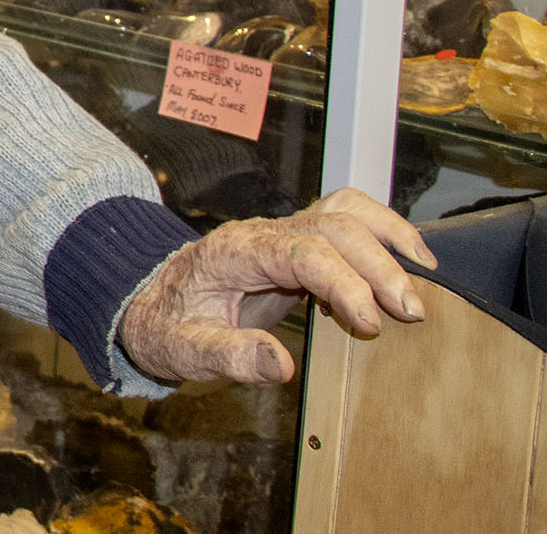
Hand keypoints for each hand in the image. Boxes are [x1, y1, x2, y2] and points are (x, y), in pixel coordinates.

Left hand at [119, 187, 435, 384]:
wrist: (150, 303)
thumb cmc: (165, 326)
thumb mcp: (183, 351)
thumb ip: (229, 356)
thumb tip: (281, 366)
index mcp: (232, 254)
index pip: (300, 251)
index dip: (343, 282)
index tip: (371, 323)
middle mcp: (261, 234)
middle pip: (333, 225)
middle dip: (379, 265)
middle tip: (411, 312)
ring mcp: (281, 233)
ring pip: (344, 210)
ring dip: (389, 237)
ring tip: (426, 276)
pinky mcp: (297, 243)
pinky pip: (345, 221)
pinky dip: (382, 234)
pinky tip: (408, 263)